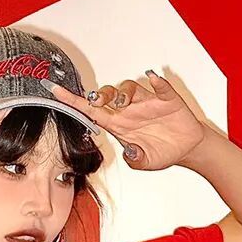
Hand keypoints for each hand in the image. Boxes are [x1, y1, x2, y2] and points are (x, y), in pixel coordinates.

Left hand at [43, 70, 207, 171]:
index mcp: (119, 125)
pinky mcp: (165, 97)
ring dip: (123, 92)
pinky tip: (153, 79)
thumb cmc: (162, 152)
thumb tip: (129, 151)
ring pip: (128, 88)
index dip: (73, 102)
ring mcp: (147, 102)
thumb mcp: (145, 163)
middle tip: (97, 99)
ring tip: (124, 102)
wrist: (186, 148)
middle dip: (100, 95)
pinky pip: (159, 86)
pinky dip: (156, 82)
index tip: (55, 91)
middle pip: (108, 96)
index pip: (92, 112)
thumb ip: (135, 159)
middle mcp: (129, 111)